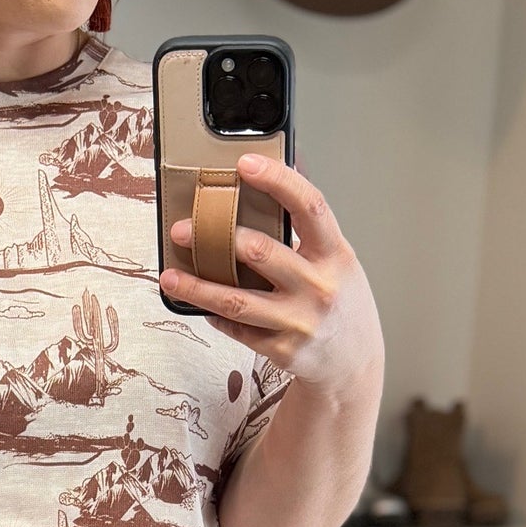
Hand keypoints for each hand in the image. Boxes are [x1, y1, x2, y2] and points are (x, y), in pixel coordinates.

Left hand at [159, 151, 382, 402]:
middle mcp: (319, 287)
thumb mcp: (337, 258)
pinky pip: (238, 329)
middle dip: (216, 238)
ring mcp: (299, 321)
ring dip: (198, 287)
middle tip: (183, 229)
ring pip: (238, 301)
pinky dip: (215, 315)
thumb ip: (310, 221)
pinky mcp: (282, 350)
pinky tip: (201, 304)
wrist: (355, 362)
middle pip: (262, 253)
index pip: (309, 206)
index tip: (245, 164)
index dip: (278, 181)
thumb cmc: (341, 301)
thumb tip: (287, 166)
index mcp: (335, 254)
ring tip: (169, 277)